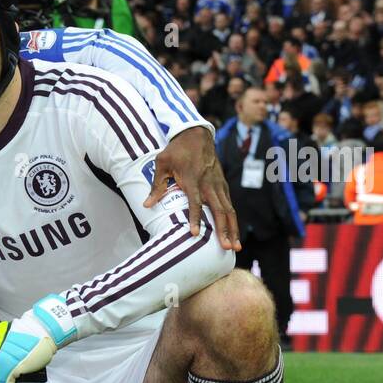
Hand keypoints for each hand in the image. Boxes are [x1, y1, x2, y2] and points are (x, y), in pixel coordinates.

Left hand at [144, 125, 241, 250]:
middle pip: (219, 210)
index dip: (195, 218)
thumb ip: (156, 186)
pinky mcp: (223, 184)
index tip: (195, 234)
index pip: (194, 203)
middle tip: (227, 248)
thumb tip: (146, 205)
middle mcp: (209, 184)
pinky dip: (232, 219)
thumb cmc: (176, 150)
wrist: (197, 134)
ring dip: (232, 228)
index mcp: (193, 179)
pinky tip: (234, 232)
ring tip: (235, 247)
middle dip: (224, 230)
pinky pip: (229, 204)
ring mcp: (218, 184)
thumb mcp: (161, 163)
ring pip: (229, 209)